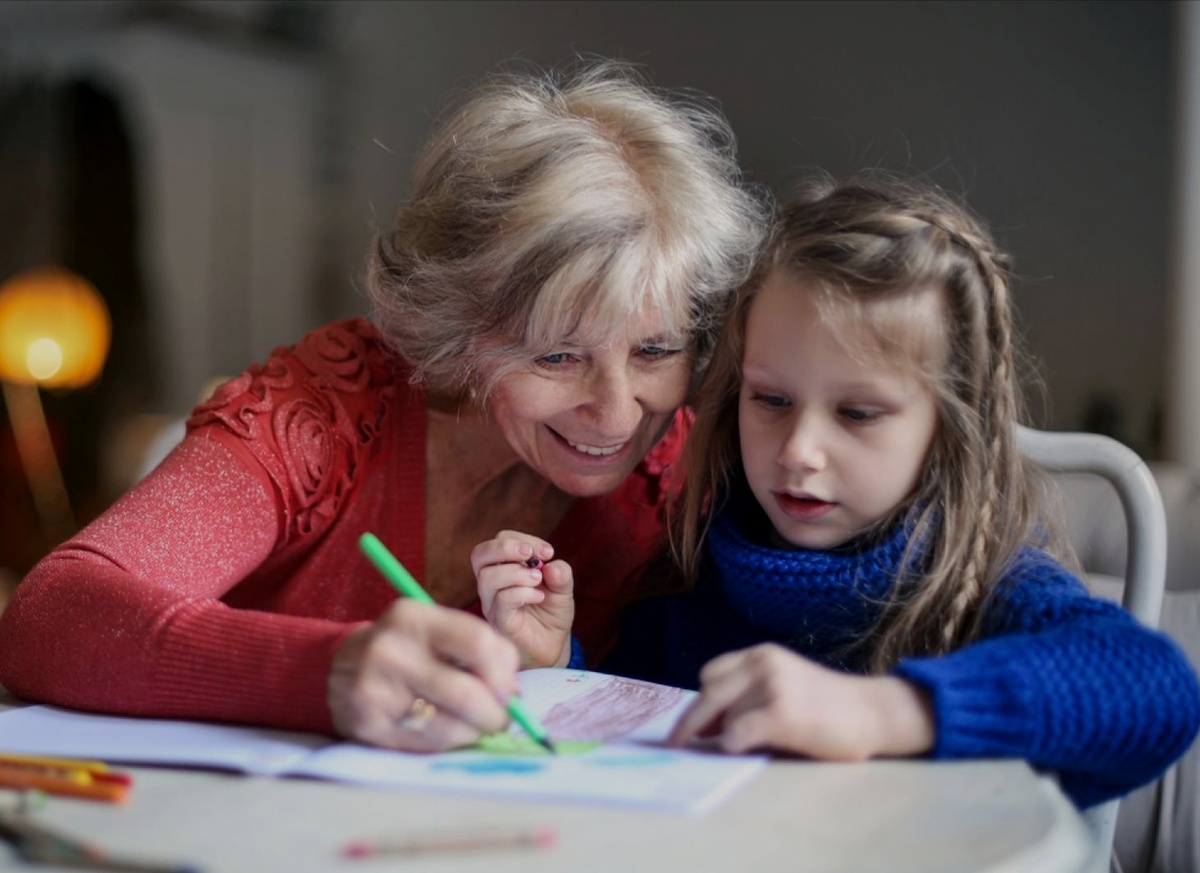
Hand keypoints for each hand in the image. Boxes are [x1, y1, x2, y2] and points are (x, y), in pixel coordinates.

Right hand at [328, 599, 519, 750]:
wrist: (337, 669)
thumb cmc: (403, 650)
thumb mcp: (433, 633)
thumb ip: (477, 652)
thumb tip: (515, 693)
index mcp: (413, 616)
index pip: (478, 641)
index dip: (504, 672)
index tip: (510, 690)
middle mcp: (391, 649)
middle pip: (468, 693)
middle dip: (496, 714)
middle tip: (500, 719)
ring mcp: (375, 688)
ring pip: (451, 725)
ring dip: (475, 732)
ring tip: (475, 727)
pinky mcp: (368, 723)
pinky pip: (427, 743)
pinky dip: (449, 742)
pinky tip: (447, 732)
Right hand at [471, 530, 574, 668]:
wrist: (553, 647)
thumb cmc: (551, 614)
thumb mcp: (562, 588)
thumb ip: (561, 573)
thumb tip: (551, 563)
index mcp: (504, 568)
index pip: (500, 540)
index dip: (522, 539)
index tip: (548, 552)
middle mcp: (492, 584)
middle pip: (480, 554)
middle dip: (506, 548)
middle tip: (530, 555)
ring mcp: (492, 604)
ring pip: (487, 577)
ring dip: (516, 572)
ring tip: (538, 580)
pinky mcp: (499, 622)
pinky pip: (501, 601)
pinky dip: (522, 593)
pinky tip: (539, 597)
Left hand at [667, 643, 934, 759]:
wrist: (873, 713)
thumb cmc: (828, 707)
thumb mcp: (783, 687)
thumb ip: (748, 697)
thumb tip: (705, 727)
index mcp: (762, 654)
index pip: (712, 673)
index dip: (702, 701)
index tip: (694, 725)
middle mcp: (764, 663)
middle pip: (708, 693)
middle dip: (690, 722)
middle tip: (677, 745)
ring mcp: (772, 686)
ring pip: (724, 716)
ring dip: (727, 736)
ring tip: (750, 746)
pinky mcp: (782, 713)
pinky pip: (736, 733)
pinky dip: (734, 745)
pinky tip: (745, 749)